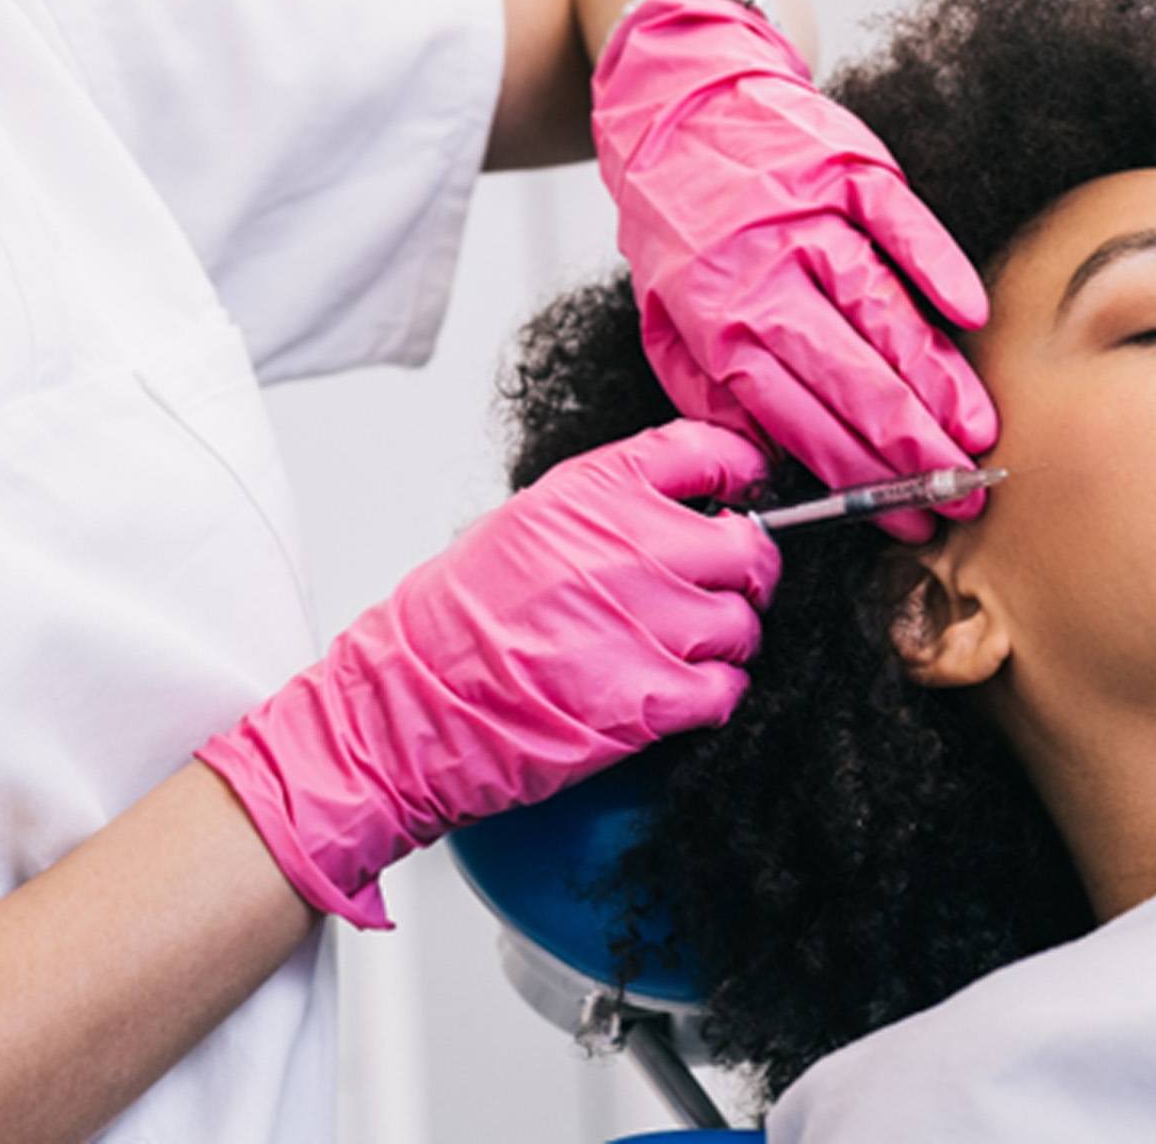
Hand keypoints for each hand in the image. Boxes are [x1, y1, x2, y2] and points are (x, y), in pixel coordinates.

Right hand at [197, 421, 779, 928]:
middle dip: (744, 574)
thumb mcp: (530, 525)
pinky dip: (712, 696)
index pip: (711, 450)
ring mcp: (644, 624)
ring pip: (744, 624)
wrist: (406, 706)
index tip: (744, 496)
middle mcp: (628, 549)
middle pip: (749, 547)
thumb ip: (612, 507)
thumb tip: (692, 509)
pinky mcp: (649, 700)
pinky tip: (675, 695)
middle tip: (719, 592)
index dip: (742, 476)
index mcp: (596, 492)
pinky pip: (728, 688)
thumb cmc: (459, 621)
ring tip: (677, 652)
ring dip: (723, 643)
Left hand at [592, 0, 997, 542]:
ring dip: (936, 378)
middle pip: (850, 377)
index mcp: (719, 324)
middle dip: (912, 446)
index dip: (857, 474)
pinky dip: (937, 267)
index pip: (799, 419)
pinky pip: (899, 223)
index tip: (906, 516)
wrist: (674, 103)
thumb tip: (773, 468)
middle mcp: (765, 275)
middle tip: (962, 492)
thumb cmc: (679, 228)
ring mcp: (809, 218)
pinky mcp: (845, 169)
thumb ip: (714, 396)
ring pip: (881, 311)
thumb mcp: (666, 323)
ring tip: (978, 432)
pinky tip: (972, 316)